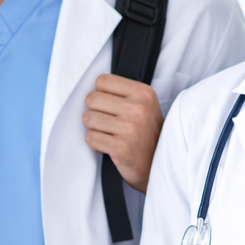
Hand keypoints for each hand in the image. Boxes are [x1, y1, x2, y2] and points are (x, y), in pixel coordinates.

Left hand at [83, 74, 164, 191]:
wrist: (157, 163)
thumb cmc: (144, 132)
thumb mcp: (142, 104)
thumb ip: (120, 93)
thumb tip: (87, 88)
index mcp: (143, 93)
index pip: (102, 81)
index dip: (102, 94)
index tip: (111, 106)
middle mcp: (138, 108)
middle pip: (92, 99)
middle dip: (95, 111)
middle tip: (108, 122)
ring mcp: (130, 128)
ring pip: (88, 118)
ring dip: (94, 128)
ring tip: (109, 134)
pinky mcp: (121, 148)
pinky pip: (90, 138)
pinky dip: (95, 143)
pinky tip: (108, 146)